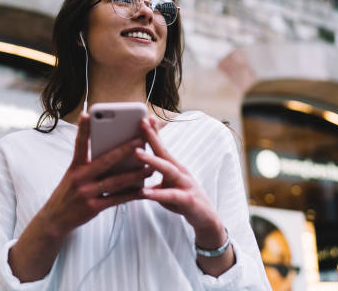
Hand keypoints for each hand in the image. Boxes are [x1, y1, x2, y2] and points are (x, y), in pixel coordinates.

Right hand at [37, 113, 152, 238]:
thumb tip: (113, 154)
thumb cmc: (68, 194)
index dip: (83, 129)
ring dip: (135, 174)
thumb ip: (88, 165)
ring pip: (115, 181)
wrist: (54, 220)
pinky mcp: (93, 207)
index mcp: (75, 166)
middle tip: (140, 139)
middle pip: (105, 160)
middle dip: (124, 149)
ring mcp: (86, 193)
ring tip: (150, 167)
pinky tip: (143, 191)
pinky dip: (131, 195)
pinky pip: (116, 199)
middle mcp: (80, 178)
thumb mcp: (72, 176)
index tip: (87, 114)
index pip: (79, 144)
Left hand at [135, 117, 222, 234]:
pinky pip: (171, 196)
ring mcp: (185, 184)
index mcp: (173, 167)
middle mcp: (180, 172)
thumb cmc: (183, 199)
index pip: (161, 147)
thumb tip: (131, 176)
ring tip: (137, 153)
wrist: (206, 218)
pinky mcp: (188, 200)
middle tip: (141, 124)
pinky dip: (158, 194)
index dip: (153, 132)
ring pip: (168, 170)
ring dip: (152, 160)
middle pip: (164, 152)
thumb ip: (151, 180)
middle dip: (152, 137)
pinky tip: (145, 192)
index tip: (144, 118)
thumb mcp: (165, 188)